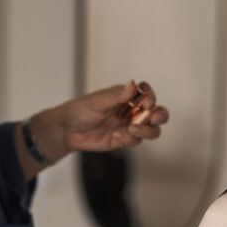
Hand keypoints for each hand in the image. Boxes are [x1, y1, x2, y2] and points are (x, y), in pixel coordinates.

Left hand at [30, 81, 168, 161]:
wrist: (67, 131)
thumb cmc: (79, 111)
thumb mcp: (97, 101)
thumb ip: (116, 96)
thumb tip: (133, 85)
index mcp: (126, 97)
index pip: (148, 95)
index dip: (151, 98)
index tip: (147, 102)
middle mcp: (131, 111)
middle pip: (157, 114)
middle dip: (159, 116)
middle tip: (153, 118)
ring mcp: (129, 126)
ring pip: (151, 130)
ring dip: (145, 131)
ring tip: (131, 129)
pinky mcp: (124, 140)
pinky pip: (135, 141)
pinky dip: (129, 139)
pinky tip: (115, 136)